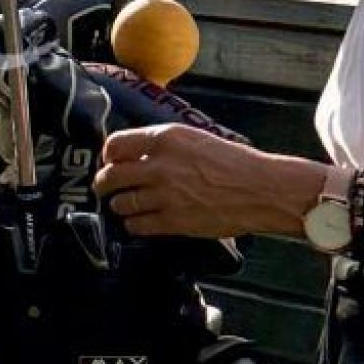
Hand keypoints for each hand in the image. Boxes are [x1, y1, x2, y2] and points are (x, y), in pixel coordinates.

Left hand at [90, 124, 316, 240]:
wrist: (260, 189)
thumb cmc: (235, 162)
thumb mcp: (195, 139)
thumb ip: (165, 144)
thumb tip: (140, 152)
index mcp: (165, 138)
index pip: (116, 144)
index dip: (108, 155)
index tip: (109, 160)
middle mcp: (159, 165)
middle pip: (112, 175)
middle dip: (103, 183)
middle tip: (103, 186)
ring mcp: (164, 195)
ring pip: (121, 202)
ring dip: (118, 205)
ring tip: (122, 205)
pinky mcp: (172, 221)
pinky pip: (137, 225)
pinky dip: (133, 224)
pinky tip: (137, 222)